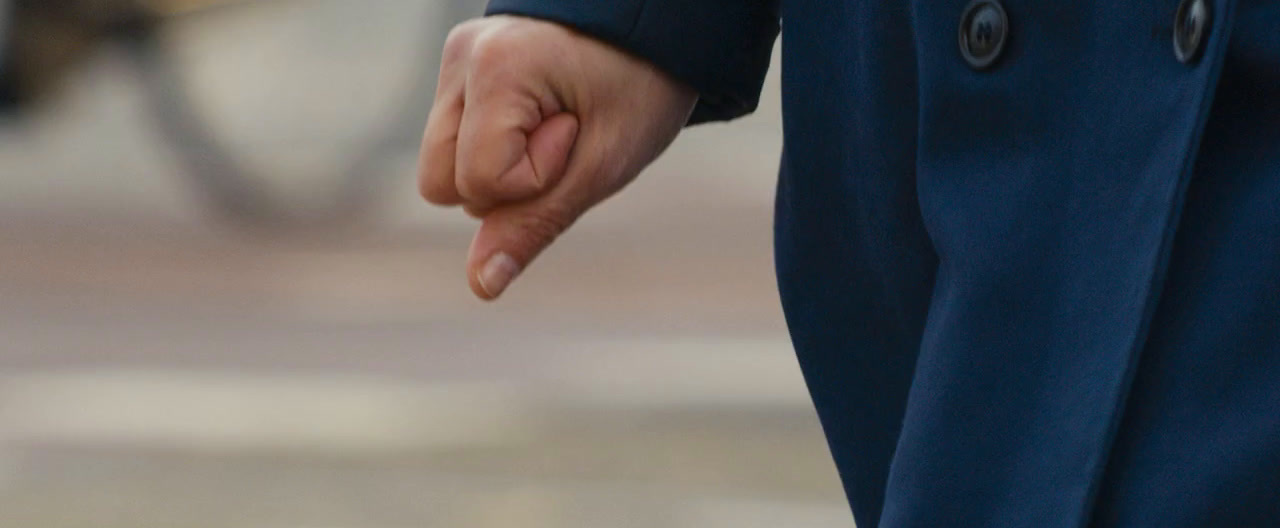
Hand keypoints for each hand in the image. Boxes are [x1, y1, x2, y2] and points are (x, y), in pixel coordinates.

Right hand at [418, 16, 696, 299]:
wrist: (656, 21)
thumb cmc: (641, 86)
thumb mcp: (601, 165)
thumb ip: (534, 224)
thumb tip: (481, 285)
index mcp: (495, 67)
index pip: (479, 182)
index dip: (537, 180)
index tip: (580, 132)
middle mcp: (461, 57)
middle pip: (438, 184)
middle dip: (503, 185)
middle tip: (567, 135)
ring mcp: (454, 60)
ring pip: (441, 169)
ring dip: (496, 169)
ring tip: (552, 128)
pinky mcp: (459, 69)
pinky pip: (454, 144)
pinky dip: (496, 148)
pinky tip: (538, 119)